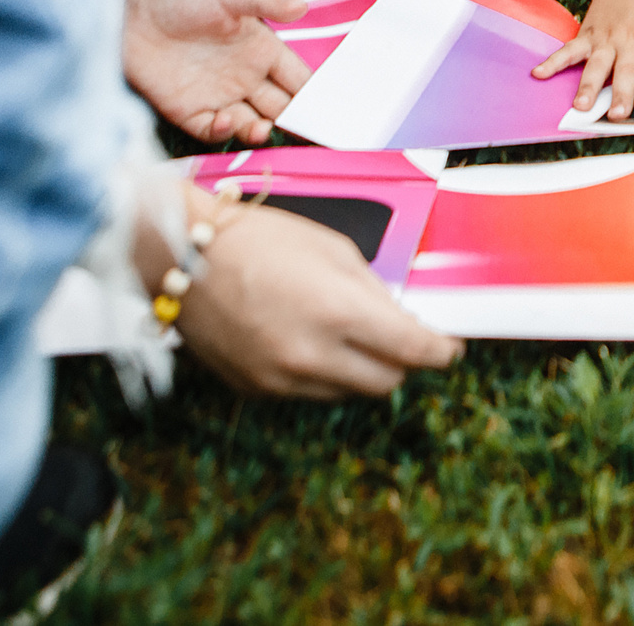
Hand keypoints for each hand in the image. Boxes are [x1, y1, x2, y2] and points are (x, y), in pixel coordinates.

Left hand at [121, 0, 311, 143]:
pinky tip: (225, 120)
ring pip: (250, 122)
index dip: (313, 93)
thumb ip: (263, 2)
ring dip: (260, 130)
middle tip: (305, 130)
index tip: (330, 110)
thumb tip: (301, 7)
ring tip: (261, 128)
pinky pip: (214, 131)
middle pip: (279, 106)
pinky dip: (224, 132)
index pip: (296, 77)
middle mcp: (244, 76)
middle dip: (294, 120)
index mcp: (260, 49)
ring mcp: (218, 95)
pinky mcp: (189, 111)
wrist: (130, 12)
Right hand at [175, 199, 461, 397]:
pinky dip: (322, 373)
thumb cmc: (258, 241)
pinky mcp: (257, 390)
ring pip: (350, 392)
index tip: (449, 347)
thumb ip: (375, 291)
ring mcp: (282, 379)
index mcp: (339, 313)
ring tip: (343, 330)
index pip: (413, 351)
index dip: (441, 351)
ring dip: (361, 368)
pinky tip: (306, 338)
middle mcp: (313, 356)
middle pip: (388, 382)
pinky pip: (310, 392)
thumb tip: (404, 321)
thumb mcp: (333, 250)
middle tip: (398, 335)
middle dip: (402, 360)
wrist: (184, 258)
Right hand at [534, 0, 633, 122]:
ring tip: (581, 107)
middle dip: (620, 94)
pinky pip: (568, 50)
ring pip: (596, 66)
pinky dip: (553, 62)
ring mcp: (606, 40)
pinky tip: (539, 75)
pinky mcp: (588, 34)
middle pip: (626, 72)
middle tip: (616, 115)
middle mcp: (631, 44)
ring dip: (588, 86)